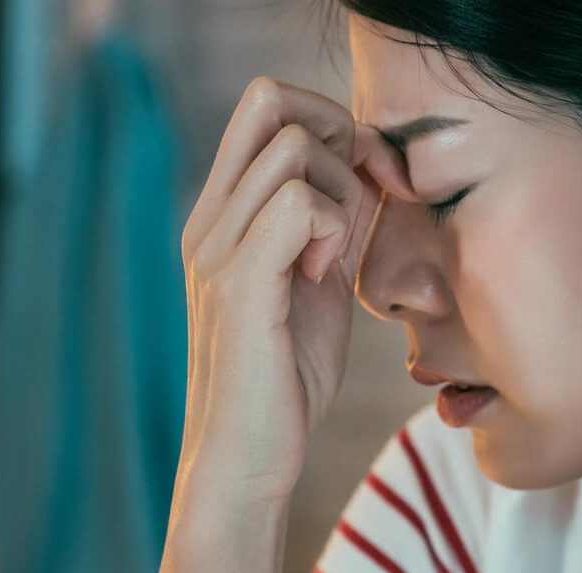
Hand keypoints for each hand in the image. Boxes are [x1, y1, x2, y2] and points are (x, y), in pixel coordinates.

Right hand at [177, 76, 413, 505]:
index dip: (332, 121)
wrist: (245, 462)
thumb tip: (371, 169)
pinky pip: (296, 203)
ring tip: (333, 256)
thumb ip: (332, 224)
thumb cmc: (283, 381)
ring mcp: (217, 250)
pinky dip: (332, 228)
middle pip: (272, 102)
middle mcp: (209, 221)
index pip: (264, 105)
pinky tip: (325, 277)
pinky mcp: (239, 286)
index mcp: (221, 216)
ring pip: (293, 148)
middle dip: (339, 137)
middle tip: (359, 206)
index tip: (370, 181)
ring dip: (340, 192)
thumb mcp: (316, 282)